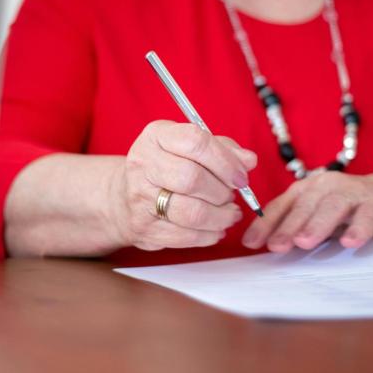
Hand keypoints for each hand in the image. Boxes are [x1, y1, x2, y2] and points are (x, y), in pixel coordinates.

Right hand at [109, 120, 256, 250]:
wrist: (123, 197)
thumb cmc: (166, 167)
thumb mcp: (189, 147)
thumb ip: (222, 149)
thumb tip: (249, 161)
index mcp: (156, 136)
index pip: (195, 142)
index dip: (225, 161)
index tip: (241, 176)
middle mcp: (143, 164)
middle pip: (192, 179)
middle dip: (222, 192)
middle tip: (231, 196)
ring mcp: (139, 198)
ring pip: (192, 213)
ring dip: (220, 217)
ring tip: (229, 214)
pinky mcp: (143, 228)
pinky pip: (186, 236)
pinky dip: (209, 235)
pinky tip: (215, 228)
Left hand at [241, 171, 372, 252]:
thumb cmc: (346, 208)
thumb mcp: (316, 215)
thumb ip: (295, 226)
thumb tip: (267, 248)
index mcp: (306, 189)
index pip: (280, 206)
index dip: (265, 224)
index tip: (250, 244)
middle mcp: (325, 186)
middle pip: (304, 206)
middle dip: (288, 226)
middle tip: (276, 246)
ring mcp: (352, 192)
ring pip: (332, 206)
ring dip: (317, 224)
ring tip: (305, 242)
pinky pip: (367, 215)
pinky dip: (359, 228)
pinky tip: (350, 242)